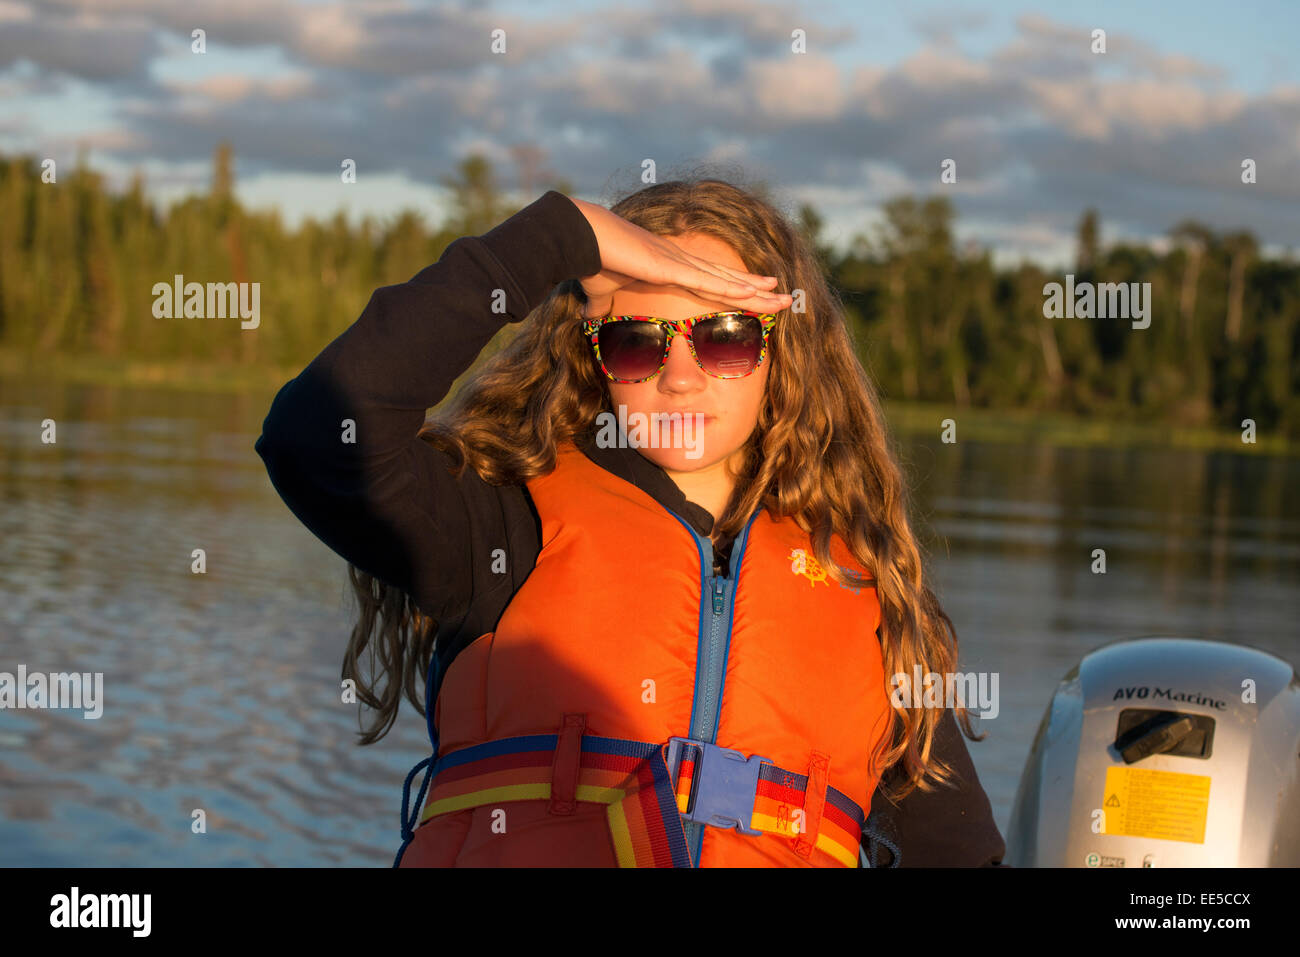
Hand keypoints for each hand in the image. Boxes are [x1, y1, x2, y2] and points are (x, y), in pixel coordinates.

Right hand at [567, 195, 793, 318]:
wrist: (577, 237)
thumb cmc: (587, 260)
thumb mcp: (600, 291)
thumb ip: (601, 305)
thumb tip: (590, 317)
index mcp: (665, 265)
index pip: (708, 280)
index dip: (734, 287)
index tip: (755, 292)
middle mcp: (679, 261)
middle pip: (726, 279)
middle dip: (756, 289)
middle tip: (783, 295)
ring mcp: (677, 262)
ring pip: (725, 281)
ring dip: (755, 291)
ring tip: (782, 296)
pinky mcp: (669, 267)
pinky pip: (707, 282)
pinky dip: (731, 289)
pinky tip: (753, 293)